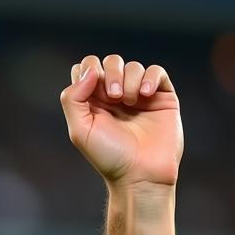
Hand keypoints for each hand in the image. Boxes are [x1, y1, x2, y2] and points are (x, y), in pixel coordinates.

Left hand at [61, 54, 182, 188]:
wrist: (140, 173)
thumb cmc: (109, 156)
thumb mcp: (80, 130)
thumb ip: (73, 99)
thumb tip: (90, 70)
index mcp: (92, 103)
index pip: (87, 69)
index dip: (88, 70)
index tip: (93, 90)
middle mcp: (115, 97)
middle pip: (110, 62)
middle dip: (111, 73)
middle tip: (113, 96)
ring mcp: (138, 95)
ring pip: (133, 66)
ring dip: (130, 80)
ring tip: (131, 102)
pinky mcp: (161, 97)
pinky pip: (156, 71)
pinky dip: (150, 78)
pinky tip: (145, 95)